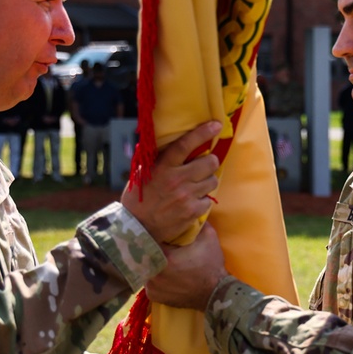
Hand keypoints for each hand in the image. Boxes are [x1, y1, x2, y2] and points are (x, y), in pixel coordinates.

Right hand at [122, 121, 220, 242]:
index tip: (216, 125)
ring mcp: (186, 196)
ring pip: (212, 181)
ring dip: (207, 182)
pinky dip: (202, 201)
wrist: (137, 228)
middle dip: (210, 162)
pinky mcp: (192, 212)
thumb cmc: (139, 198)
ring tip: (196, 186)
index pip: (186, 144)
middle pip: (209, 162)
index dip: (202, 133)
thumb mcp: (144, 173)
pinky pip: (208, 201)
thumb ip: (160, 160)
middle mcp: (177, 179)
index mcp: (163, 167)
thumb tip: (176, 145)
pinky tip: (192, 203)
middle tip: (204, 166)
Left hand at [146, 222, 227, 311]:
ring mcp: (152, 286)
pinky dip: (154, 277)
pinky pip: (148, 282)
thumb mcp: (208, 237)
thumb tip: (187, 210)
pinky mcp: (153, 295)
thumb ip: (196, 222)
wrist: (215, 293)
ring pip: (145, 268)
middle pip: (145, 254)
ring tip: (161, 259)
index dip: (153, 233)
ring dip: (151, 263)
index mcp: (165, 256)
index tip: (158, 230)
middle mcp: (154, 273)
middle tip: (159, 244)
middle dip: (151, 249)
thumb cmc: (212, 264)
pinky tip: (164, 274)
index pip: (150, 238)